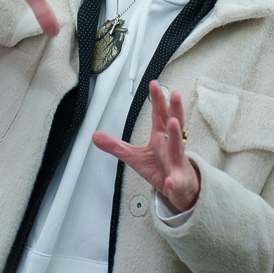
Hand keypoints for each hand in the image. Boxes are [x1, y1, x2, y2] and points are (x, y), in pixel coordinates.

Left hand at [93, 80, 199, 212]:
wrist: (179, 188)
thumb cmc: (161, 168)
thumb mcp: (134, 156)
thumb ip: (116, 145)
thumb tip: (95, 136)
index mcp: (160, 137)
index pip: (159, 115)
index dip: (157, 100)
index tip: (154, 84)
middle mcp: (171, 146)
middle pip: (174, 124)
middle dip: (175, 108)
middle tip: (175, 94)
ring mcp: (176, 162)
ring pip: (178, 148)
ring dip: (176, 135)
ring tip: (174, 123)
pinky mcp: (179, 181)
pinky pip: (177, 181)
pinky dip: (174, 181)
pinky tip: (171, 181)